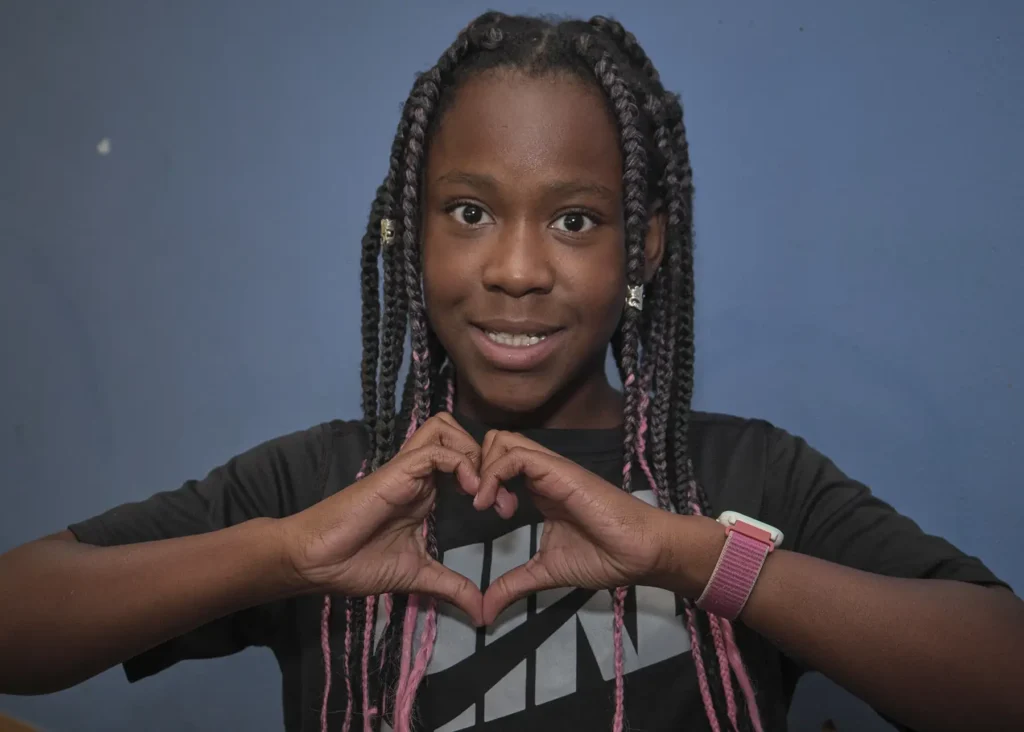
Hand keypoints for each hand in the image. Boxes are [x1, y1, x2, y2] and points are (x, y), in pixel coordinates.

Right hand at [281, 414, 511, 625]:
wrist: (316, 562)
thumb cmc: (356, 563)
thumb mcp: (416, 576)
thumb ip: (449, 586)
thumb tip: (480, 611)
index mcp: (425, 491)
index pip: (464, 459)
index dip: (490, 476)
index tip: (504, 511)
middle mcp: (417, 474)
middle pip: (456, 432)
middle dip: (486, 455)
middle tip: (498, 495)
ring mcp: (406, 470)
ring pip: (445, 428)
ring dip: (472, 452)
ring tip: (482, 490)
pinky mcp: (395, 472)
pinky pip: (434, 450)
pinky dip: (459, 464)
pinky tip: (469, 492)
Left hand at [472, 431, 676, 624]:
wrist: (640, 553)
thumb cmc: (603, 557)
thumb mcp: (546, 573)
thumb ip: (513, 585)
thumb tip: (485, 611)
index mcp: (539, 489)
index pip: (497, 462)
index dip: (480, 481)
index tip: (482, 514)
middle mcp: (541, 472)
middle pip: (493, 442)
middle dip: (474, 469)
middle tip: (481, 505)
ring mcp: (549, 468)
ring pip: (500, 440)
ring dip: (482, 470)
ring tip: (488, 506)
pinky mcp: (557, 470)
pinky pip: (515, 454)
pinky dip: (494, 475)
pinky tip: (495, 506)